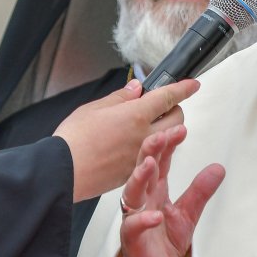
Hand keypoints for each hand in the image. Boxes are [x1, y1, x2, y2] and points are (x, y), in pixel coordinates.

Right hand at [54, 79, 199, 201]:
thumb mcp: (93, 109)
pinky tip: (138, 144)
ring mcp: (143, 155)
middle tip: (162, 106)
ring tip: (150, 125)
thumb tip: (136, 89)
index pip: (167, 97)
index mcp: (136, 115)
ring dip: (168, 130)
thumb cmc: (73, 140)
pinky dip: (154, 147)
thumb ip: (120, 98)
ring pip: (170, 140)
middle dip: (175, 110)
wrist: (63, 171)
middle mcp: (145, 135)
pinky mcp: (136, 171)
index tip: (192, 84)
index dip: (183, 88)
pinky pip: (155, 156)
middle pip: (177, 120)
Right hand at [117, 125, 224, 256]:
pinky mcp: (132, 239)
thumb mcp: (189, 213)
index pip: (161, 162)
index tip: (180, 129)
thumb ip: (200, 190)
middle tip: (160, 136)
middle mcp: (143, 200)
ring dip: (140, 177)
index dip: (168, 145)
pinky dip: (143, 220)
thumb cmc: (164, 241)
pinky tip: (155, 215)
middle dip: (151, 151)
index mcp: (156, 190)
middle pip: (143, 170)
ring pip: (133, 193)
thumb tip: (218, 167)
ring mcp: (135, 217)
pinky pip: (134, 227)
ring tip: (151, 164)